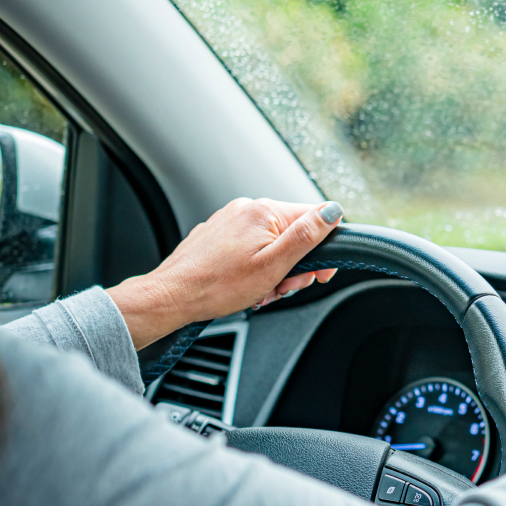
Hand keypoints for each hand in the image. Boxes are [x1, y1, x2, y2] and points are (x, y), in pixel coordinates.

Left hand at [108, 198, 345, 349]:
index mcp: (264, 212)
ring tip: (259, 290)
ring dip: (274, 270)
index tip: (318, 275)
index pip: (314, 218)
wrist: (172, 296)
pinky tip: (244, 285)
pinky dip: (254, 267)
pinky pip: (249, 247)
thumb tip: (333, 211)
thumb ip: (306, 235)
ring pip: (271, 244)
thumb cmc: (217, 286)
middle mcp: (246, 209)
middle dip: (294, 265)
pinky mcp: (217, 235)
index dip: (323, 249)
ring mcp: (229, 221)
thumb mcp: (274, 265)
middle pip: (292, 234)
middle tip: (282, 287)